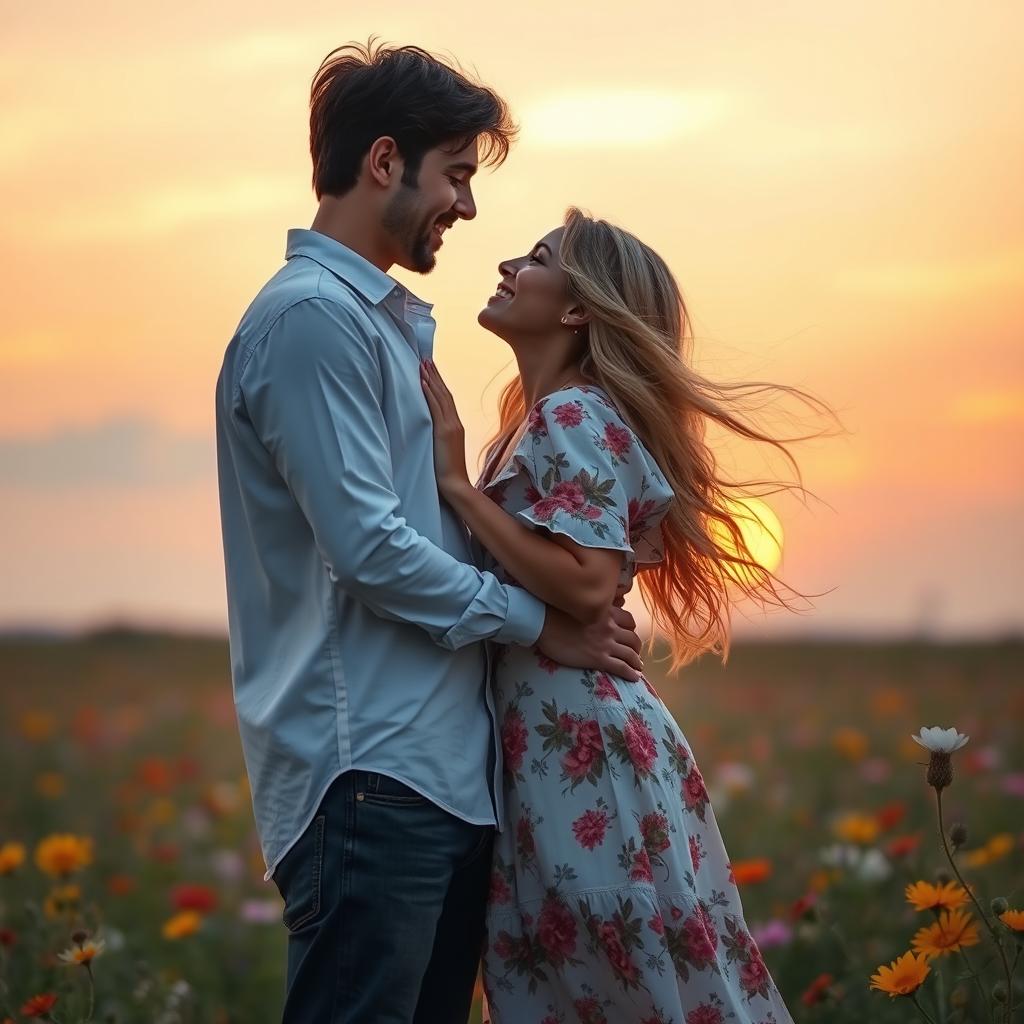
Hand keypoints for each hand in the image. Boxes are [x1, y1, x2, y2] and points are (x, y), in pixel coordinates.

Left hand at [420, 359, 470, 497]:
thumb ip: (439, 438)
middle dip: (435, 376)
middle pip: (444, 393)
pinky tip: (422, 381)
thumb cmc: (447, 473)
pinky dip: (429, 392)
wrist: (455, 485)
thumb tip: (429, 432)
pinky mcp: (444, 431)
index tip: (431, 370)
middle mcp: (455, 423)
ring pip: (440, 396)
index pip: (447, 400)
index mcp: (455, 427)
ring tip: (423, 364)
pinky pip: (435, 407)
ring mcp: (450, 426)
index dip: (439, 384)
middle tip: (426, 359)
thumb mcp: (443, 450)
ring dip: (430, 379)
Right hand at [536, 602, 643, 680]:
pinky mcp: (599, 659)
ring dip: (636, 662)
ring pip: (631, 654)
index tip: (629, 635)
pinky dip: (631, 673)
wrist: (542, 623)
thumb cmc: (554, 612)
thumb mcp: (580, 605)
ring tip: (638, 667)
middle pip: (633, 639)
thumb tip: (593, 612)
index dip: (632, 629)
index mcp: (606, 612)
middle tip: (635, 654)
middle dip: (636, 647)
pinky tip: (635, 678)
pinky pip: (622, 667)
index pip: (629, 620)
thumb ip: (592, 608)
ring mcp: (605, 644)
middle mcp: (610, 627)